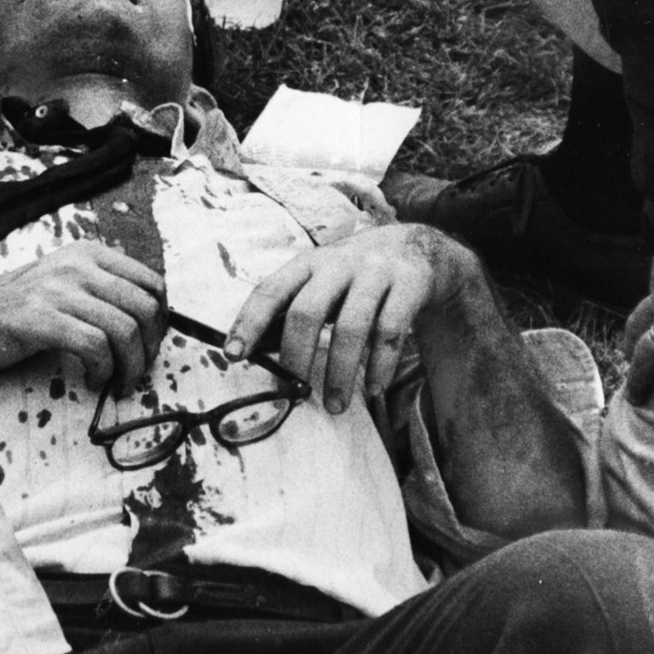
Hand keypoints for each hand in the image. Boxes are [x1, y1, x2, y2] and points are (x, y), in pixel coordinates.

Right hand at [0, 242, 165, 391]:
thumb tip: (153, 319)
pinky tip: (92, 380)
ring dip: (129, 367)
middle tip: (136, 371)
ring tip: (117, 382)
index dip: (161, 321)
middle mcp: (76, 264)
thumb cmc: (18, 312)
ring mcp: (57, 289)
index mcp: (87, 253)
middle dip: (150, 349)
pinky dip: (103, 371)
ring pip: (124, 329)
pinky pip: (95, 347)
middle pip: (144, 308)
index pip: (152, 284)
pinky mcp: (40, 318)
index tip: (150, 346)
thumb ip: (102, 291)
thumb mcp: (64, 285)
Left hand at [225, 223, 469, 413]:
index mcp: (308, 263)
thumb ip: (294, 308)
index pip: (270, 291)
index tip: (233, 354)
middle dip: (296, 357)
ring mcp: (375, 272)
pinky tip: (374, 387)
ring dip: (340, 373)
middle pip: (307, 311)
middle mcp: (339, 263)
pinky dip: (381, 365)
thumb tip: (253, 350)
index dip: (248, 322)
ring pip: (350, 327)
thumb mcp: (323, 280)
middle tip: (294, 392)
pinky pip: (390, 331)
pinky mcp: (409, 284)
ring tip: (335, 406)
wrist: (420, 248)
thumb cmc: (357, 275)